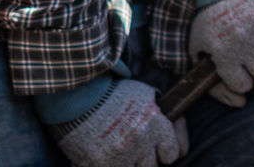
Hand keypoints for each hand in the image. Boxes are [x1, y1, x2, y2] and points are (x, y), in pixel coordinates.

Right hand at [54, 79, 186, 166]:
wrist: (79, 96)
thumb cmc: (112, 93)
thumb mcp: (143, 95)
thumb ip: (159, 112)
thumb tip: (173, 122)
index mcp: (157, 123)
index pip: (174, 152)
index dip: (167, 152)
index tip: (160, 152)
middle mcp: (143, 142)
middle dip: (145, 160)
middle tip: (135, 152)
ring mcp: (123, 155)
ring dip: (127, 163)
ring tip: (119, 154)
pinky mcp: (103, 164)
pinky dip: (109, 165)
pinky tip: (105, 157)